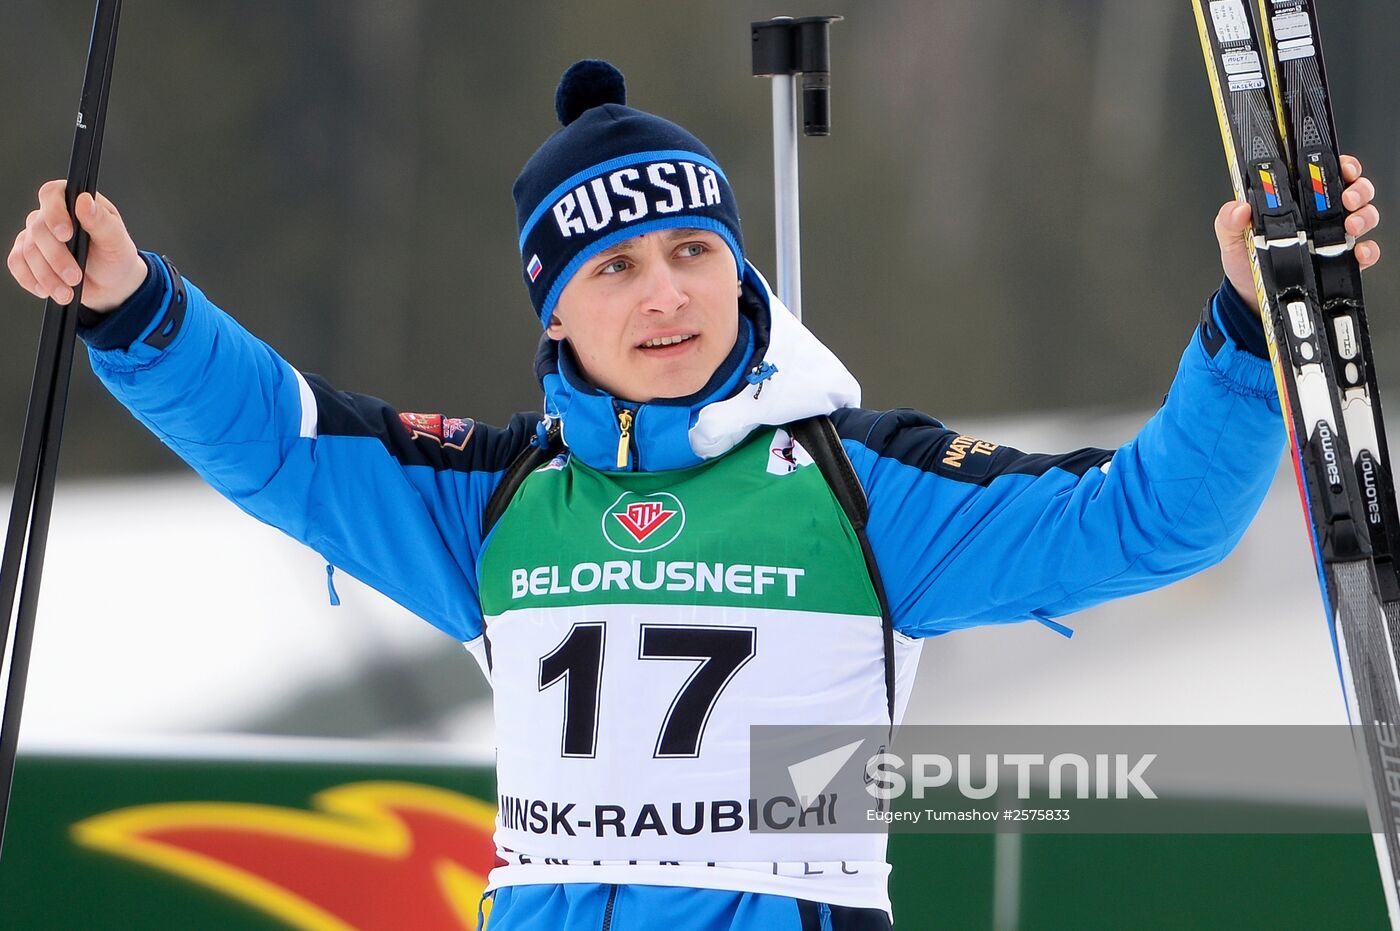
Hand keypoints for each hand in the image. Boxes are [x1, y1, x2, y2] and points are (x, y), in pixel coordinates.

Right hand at [7, 180, 146, 312]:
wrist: (111, 285)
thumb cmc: (115, 257)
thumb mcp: (116, 240)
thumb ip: (101, 221)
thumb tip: (84, 200)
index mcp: (73, 202)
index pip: (52, 194)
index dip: (55, 213)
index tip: (66, 235)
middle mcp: (51, 215)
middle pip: (39, 229)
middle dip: (57, 258)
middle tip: (75, 277)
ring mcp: (36, 235)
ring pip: (28, 250)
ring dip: (47, 276)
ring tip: (66, 293)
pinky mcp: (27, 255)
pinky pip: (16, 263)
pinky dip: (30, 279)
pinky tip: (46, 291)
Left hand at [1216, 154, 1380, 313]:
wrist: (1250, 297)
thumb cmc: (1246, 261)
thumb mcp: (1232, 237)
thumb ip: (1229, 220)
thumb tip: (1239, 208)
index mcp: (1298, 201)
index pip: (1326, 174)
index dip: (1340, 165)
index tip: (1342, 167)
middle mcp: (1321, 216)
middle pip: (1355, 191)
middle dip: (1358, 189)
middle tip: (1347, 198)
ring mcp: (1334, 238)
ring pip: (1366, 216)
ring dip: (1364, 216)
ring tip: (1350, 225)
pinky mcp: (1341, 262)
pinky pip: (1366, 252)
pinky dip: (1369, 250)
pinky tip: (1358, 251)